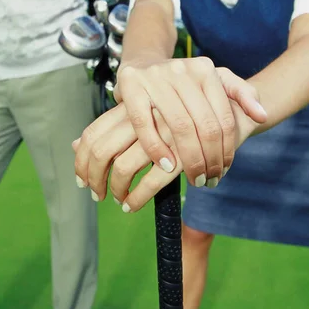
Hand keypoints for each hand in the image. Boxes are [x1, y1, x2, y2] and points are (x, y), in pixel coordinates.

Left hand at [73, 99, 258, 212]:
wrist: (234, 106)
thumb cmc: (184, 111)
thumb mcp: (149, 111)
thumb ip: (111, 127)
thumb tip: (74, 145)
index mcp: (133, 104)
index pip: (93, 132)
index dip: (81, 160)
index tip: (81, 180)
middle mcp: (142, 115)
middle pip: (101, 149)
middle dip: (94, 177)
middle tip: (96, 194)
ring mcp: (160, 132)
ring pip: (123, 166)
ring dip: (116, 189)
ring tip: (119, 200)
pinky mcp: (180, 152)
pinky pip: (152, 180)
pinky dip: (139, 196)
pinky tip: (134, 204)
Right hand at [113, 57, 266, 187]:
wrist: (143, 64)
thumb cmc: (184, 82)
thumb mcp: (216, 81)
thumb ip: (242, 95)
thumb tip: (262, 116)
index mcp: (206, 70)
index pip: (223, 118)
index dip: (227, 150)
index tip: (224, 171)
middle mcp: (182, 70)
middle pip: (205, 125)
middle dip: (210, 160)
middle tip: (209, 181)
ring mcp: (156, 76)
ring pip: (179, 126)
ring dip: (189, 159)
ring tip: (194, 179)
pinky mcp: (132, 85)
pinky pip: (145, 123)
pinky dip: (156, 148)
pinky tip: (166, 166)